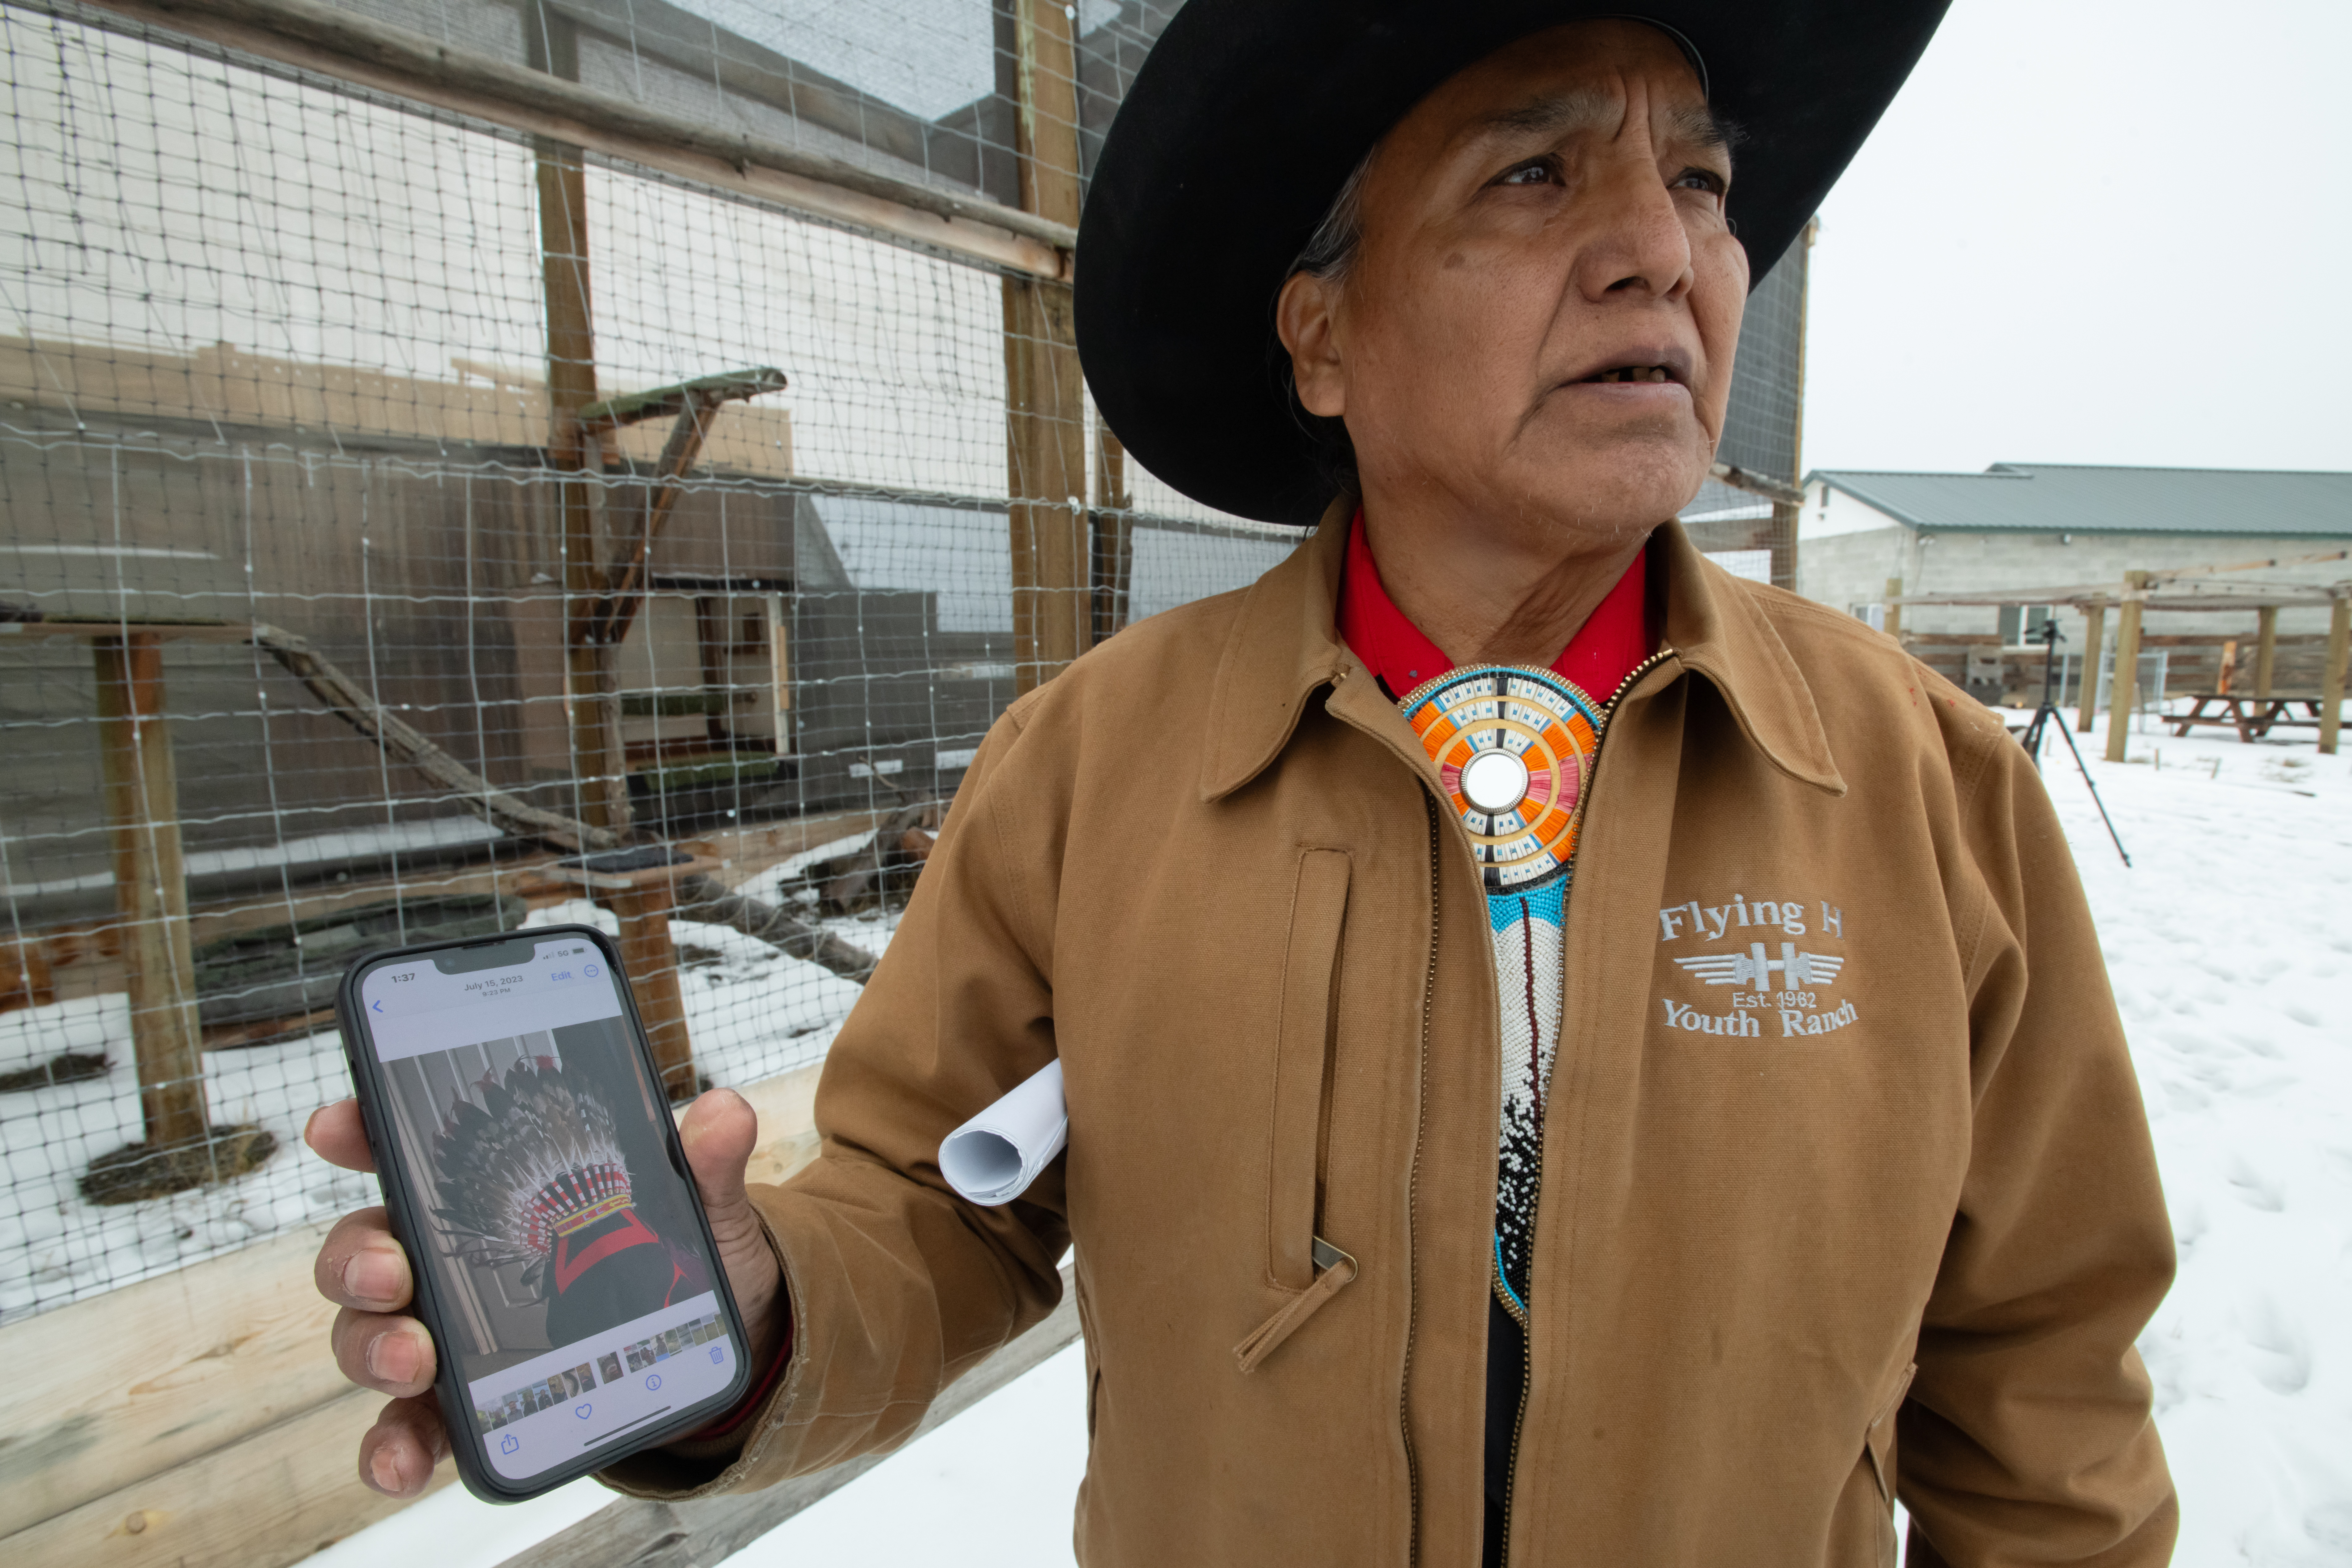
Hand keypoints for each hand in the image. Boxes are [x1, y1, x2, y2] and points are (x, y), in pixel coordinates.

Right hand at [305, 1088, 785, 1496]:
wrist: (700, 1350)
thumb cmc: (680, 1263)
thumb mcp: (702, 1213)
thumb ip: (704, 1166)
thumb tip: (722, 1113)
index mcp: (493, 1196)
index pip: (410, 1152)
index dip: (363, 1131)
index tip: (340, 1127)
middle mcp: (451, 1263)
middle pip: (369, 1247)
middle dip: (360, 1258)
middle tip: (391, 1273)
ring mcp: (449, 1336)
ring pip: (372, 1335)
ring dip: (375, 1347)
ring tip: (414, 1361)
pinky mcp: (464, 1406)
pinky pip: (407, 1427)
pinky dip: (392, 1446)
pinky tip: (405, 1460)